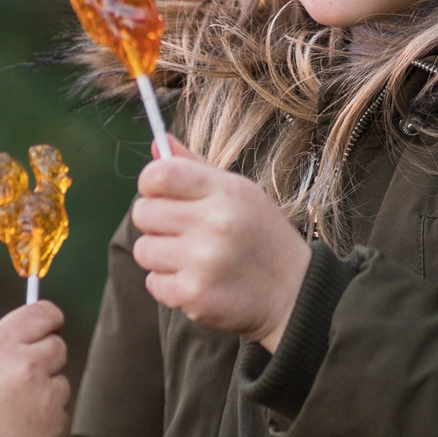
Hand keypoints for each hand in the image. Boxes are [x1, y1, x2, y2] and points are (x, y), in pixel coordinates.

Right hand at [0, 302, 70, 436]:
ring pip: (61, 385)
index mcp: (1, 345)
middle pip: (58, 348)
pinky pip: (60, 417)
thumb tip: (26, 342)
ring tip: (12, 417)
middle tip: (26, 379)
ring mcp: (45, 397)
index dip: (48, 320)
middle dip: (46, 361)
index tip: (47, 328)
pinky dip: (46, 426)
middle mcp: (28, 365)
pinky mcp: (56, 427)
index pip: (43, 314)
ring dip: (45, 396)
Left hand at [129, 142, 310, 350]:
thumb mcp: (240, 193)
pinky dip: (168, 285)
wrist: (294, 294)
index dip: (150, 183)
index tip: (159, 194)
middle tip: (181, 231)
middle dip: (155, 222)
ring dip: (160, 256)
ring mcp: (204, 261)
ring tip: (191, 259)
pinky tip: (196, 281)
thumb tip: (158, 141)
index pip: (159, 175)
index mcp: (226, 192)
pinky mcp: (195, 295)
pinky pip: (153, 283)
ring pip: (143, 250)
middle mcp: (215, 224)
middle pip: (143, 212)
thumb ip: (195, 167)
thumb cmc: (261, 237)